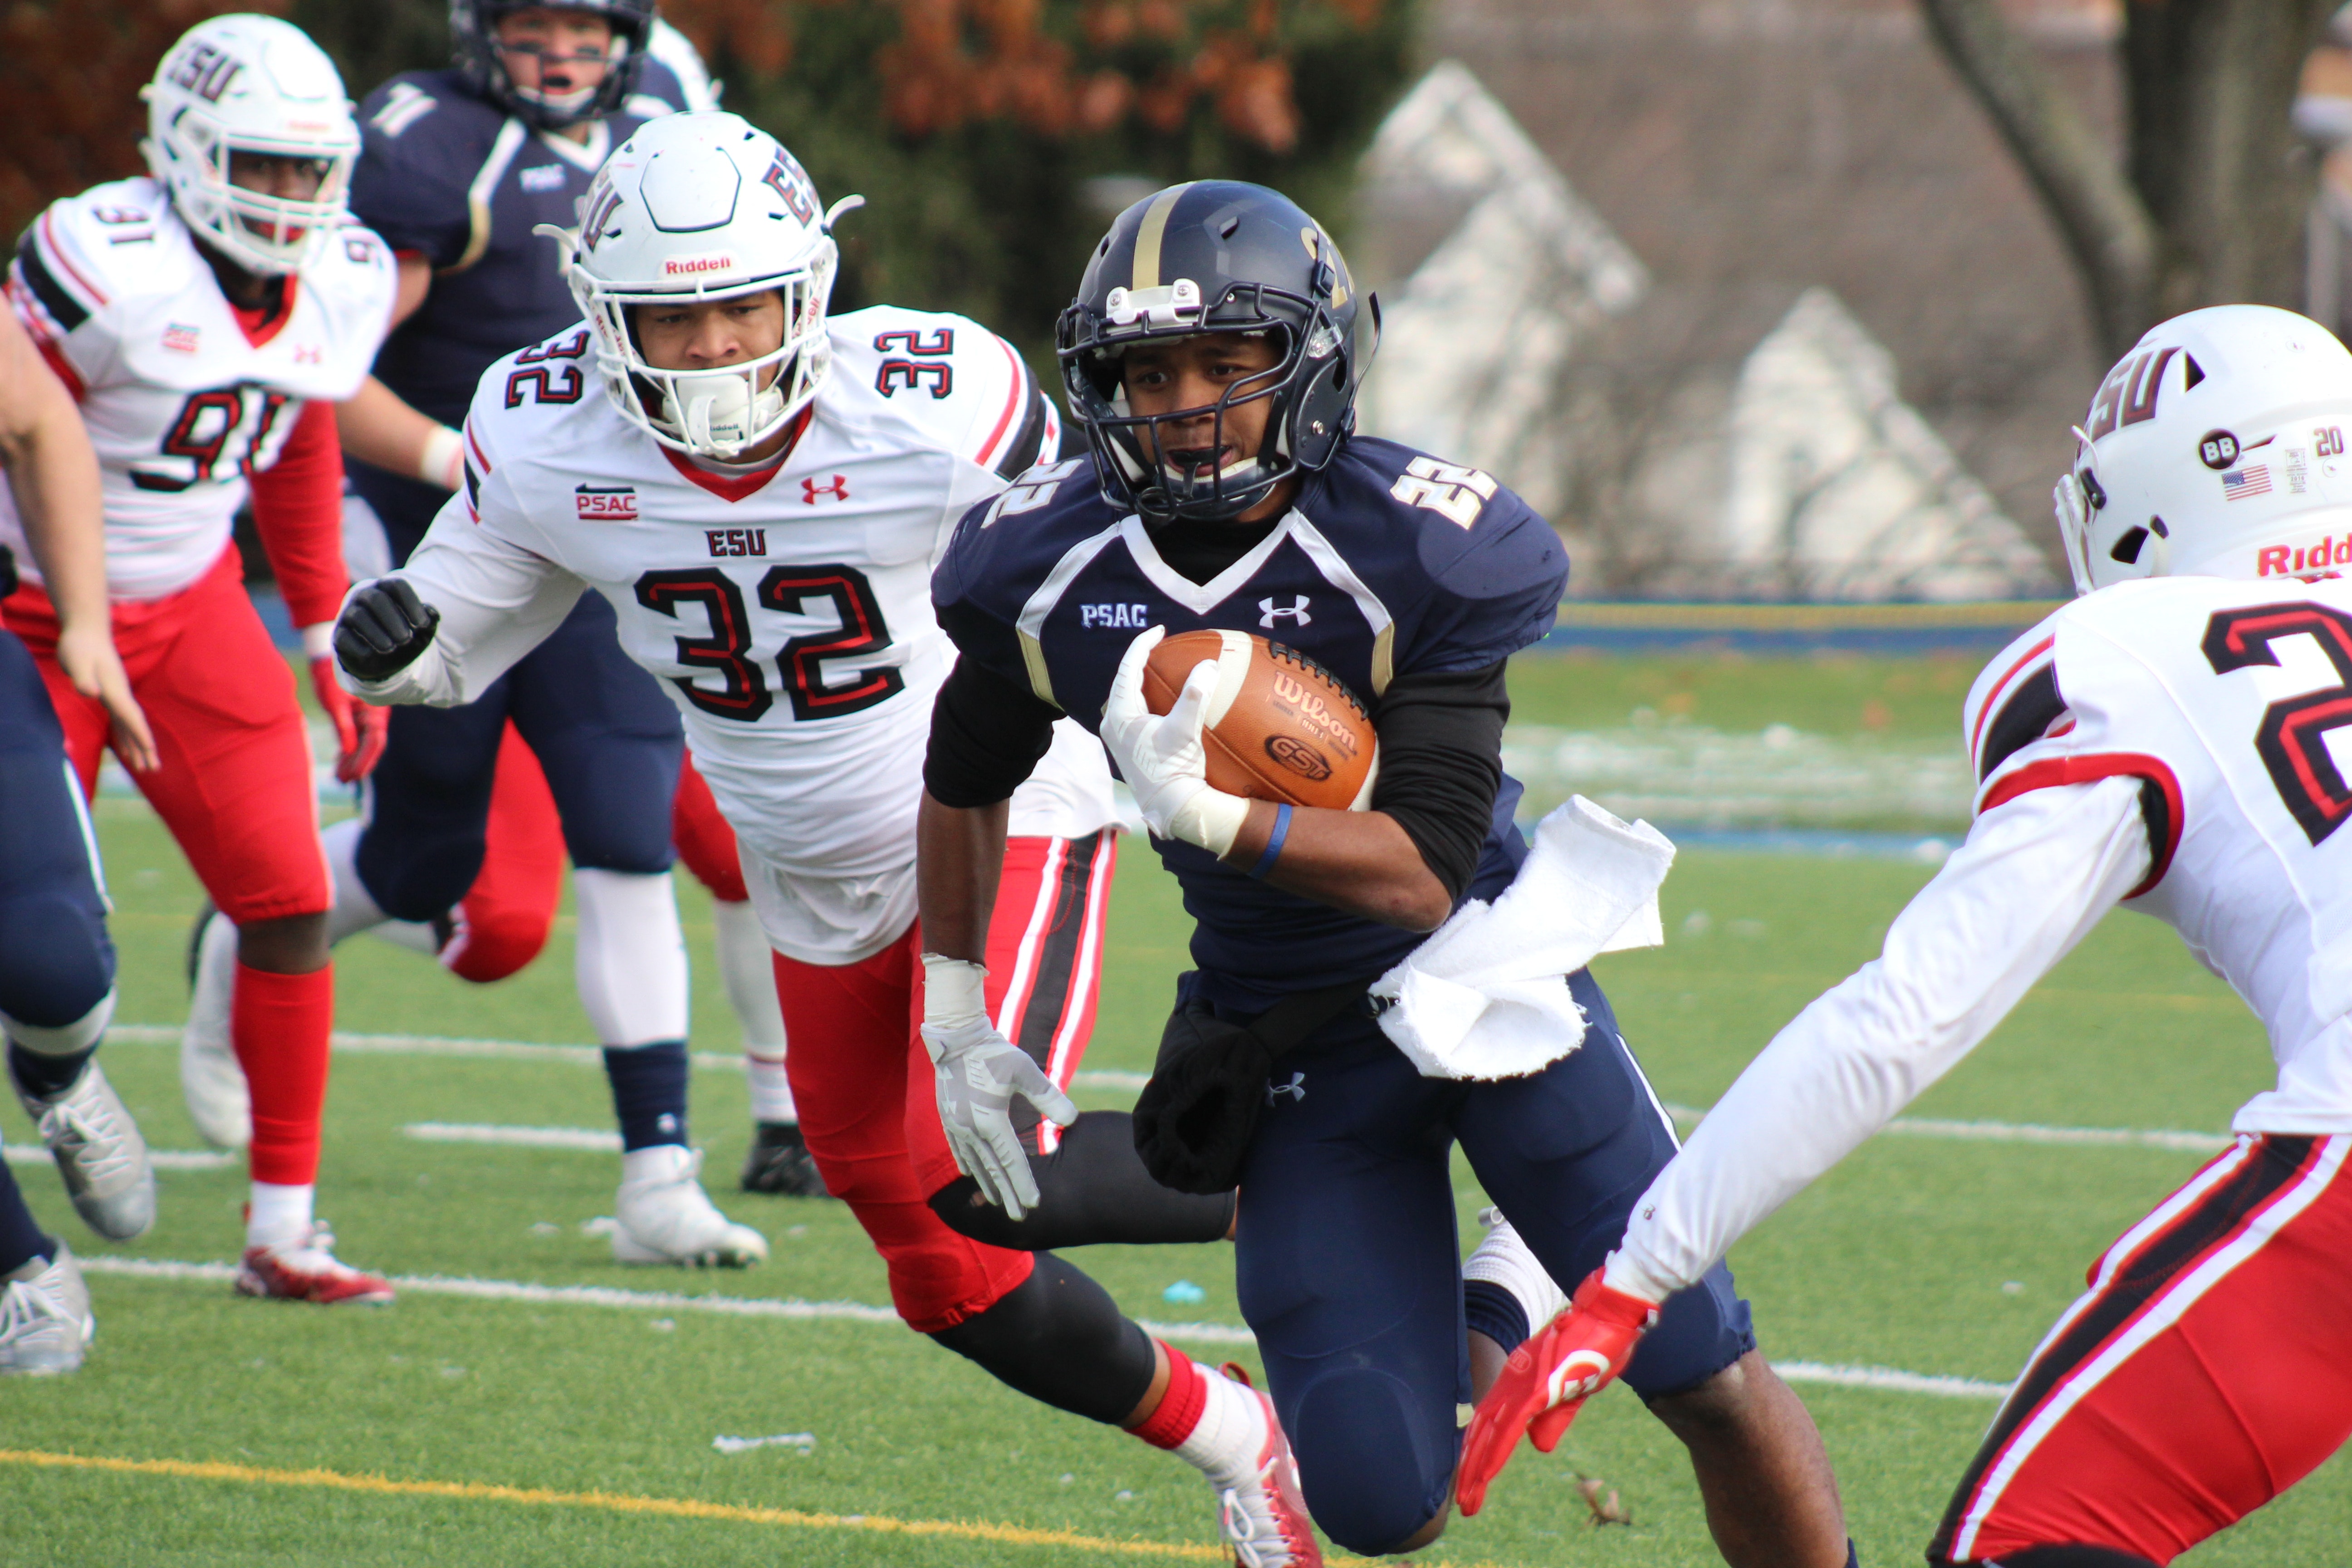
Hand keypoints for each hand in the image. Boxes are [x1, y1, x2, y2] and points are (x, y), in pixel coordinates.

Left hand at [53, 620, 157, 772]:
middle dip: (145, 748)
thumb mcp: (76, 660)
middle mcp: (120, 695)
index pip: (131, 716)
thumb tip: (91, 693)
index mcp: (115, 690)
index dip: (140, 734)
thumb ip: (83, 677)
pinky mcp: (110, 695)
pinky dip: (125, 736)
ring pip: (130, 726)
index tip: (150, 751)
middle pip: (135, 725)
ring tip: (143, 767)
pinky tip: (125, 749)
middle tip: (154, 769)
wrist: (87, 632)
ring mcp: (117, 696)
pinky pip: (121, 721)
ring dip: (137, 746)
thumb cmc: (80, 646)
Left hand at [311, 656, 387, 782]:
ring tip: (340, 777)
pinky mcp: (358, 718)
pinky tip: (340, 763)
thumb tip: (348, 752)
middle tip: (344, 781)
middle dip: (359, 765)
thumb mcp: (336, 702)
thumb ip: (343, 727)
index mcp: (374, 711)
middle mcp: (374, 717)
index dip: (365, 760)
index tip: (354, 776)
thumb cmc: (333, 678)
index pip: (374, 741)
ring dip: (353, 761)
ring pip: (364, 744)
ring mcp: (368, 718)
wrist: (329, 661)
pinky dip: (349, 751)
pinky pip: (357, 738)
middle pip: (372, 747)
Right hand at [334, 577, 439, 682]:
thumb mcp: (422, 632)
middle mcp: (365, 597)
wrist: (383, 660)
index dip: (411, 603)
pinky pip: (344, 637)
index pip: (397, 585)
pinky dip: (359, 647)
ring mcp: (350, 614)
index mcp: (387, 590)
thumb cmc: (404, 637)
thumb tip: (432, 612)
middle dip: (393, 620)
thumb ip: (429, 621)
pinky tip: (370, 654)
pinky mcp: (339, 635)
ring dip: (376, 633)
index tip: (422, 624)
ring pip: (358, 616)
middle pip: (376, 598)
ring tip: (391, 647)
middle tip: (406, 639)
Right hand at [921, 955, 1074, 1219]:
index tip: (1034, 1204)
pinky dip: (969, 1166)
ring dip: (988, 1185)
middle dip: (1008, 1195)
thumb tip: (1072, 1119)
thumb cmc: (994, 1051)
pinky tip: (972, 1175)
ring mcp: (956, 1125)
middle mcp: (970, 1128)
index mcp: (990, 1119)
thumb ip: (1048, 1097)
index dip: (1023, 1184)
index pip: (1011, 1161)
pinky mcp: (948, 1119)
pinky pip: (959, 1150)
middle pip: (992, 1170)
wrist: (956, 1037)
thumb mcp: (1026, 1071)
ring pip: (975, 1164)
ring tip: (1000, 1203)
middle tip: (1021, 1218)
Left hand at [1098, 626, 1246, 856]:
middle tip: (1160, 644)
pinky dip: (1149, 698)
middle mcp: (1113, 725)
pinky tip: (1164, 697)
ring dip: (1144, 680)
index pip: (1127, 670)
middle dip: (1141, 660)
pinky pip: (1136, 711)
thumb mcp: (1185, 730)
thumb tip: (1208, 665)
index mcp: (1119, 716)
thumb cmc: (1175, 770)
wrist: (1172, 807)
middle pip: (1124, 681)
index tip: (1159, 631)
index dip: (1142, 645)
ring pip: (1129, 697)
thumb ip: (1195, 695)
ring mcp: (1120, 737)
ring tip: (1162, 666)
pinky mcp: (1130, 746)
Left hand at [1455, 1268, 1658, 1515]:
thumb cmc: (1597, 1348)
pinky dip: (1495, 1449)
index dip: (1480, 1453)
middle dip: (1471, 1468)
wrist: (1610, 1315)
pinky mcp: (1536, 1386)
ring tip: (1466, 1498)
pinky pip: (1510, 1424)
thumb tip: (1537, 1446)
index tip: (1471, 1484)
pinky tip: (1486, 1472)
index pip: (1492, 1424)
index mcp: (1520, 1383)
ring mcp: (1521, 1382)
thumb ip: (1554, 1418)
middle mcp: (1513, 1382)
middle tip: (1463, 1503)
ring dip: (1476, 1466)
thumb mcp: (1575, 1393)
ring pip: (1489, 1430)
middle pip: (1483, 1430)